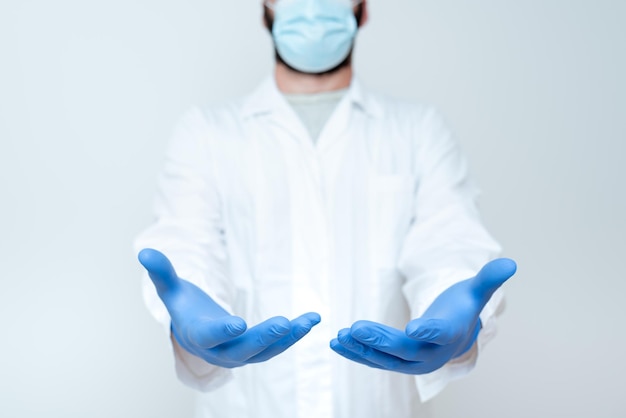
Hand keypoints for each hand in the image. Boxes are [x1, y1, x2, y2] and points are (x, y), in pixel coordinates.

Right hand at [138, 248, 320, 367]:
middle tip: (285, 323)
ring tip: (310, 320)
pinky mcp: (257, 350)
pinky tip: (311, 320)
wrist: (195, 331)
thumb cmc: (185, 308)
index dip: (223, 330)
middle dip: (266, 337)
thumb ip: (162, 272)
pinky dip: (294, 334)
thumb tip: (144, 251)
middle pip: (245, 348)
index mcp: (199, 335)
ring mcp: (241, 354)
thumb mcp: (172, 289)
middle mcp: (221, 351)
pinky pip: (278, 345)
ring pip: (267, 350)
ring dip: (289, 337)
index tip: (239, 323)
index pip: (211, 335)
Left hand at [330, 258, 516, 373]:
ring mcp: (413, 362)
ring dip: (362, 349)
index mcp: (452, 334)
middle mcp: (432, 354)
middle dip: (380, 341)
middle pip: (405, 350)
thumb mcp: (474, 290)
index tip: (413, 329)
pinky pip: (374, 359)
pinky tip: (337, 342)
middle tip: (356, 328)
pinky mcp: (396, 362)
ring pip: (385, 359)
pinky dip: (356, 352)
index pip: (441, 334)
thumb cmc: (461, 308)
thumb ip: (488, 278)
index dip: (428, 331)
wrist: (455, 333)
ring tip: (340, 336)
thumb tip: (511, 263)